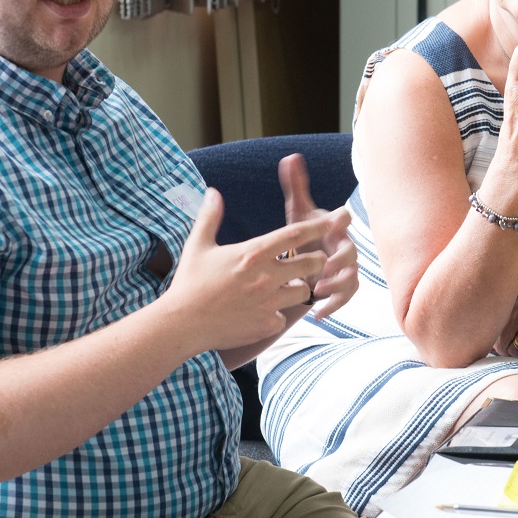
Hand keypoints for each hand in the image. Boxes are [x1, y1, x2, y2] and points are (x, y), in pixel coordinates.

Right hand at [165, 188, 331, 350]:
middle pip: (312, 263)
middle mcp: (266, 276)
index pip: (295, 234)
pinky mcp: (266, 324)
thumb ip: (210, 217)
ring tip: (286, 286)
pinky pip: (284, 317)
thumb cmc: (190, 282)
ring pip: (304, 291)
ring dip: (299, 287)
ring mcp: (269, 302)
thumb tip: (213, 192)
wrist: (183, 323)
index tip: (333, 221)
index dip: (318, 227)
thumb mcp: (198, 245)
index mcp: (253, 253)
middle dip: (316, 260)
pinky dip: (277, 314)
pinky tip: (263, 312)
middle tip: (312, 260)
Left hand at [278, 154, 358, 317]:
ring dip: (337, 286)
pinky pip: (345, 297)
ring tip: (318, 292)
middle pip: (351, 252)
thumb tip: (290, 157)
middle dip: (339, 261)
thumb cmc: (301, 233)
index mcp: (334, 227)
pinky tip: (318, 313)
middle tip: (322, 269)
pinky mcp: (341, 288)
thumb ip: (296, 186)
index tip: (334, 222)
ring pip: (351, 278)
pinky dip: (334, 306)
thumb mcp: (297, 212)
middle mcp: (343, 247)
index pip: (344, 220)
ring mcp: (344, 269)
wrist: (303, 260)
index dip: (341, 220)